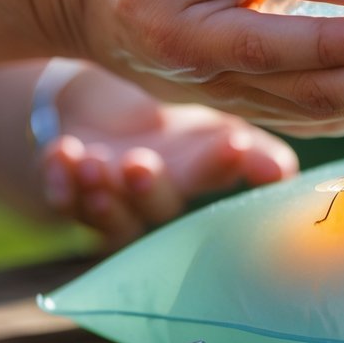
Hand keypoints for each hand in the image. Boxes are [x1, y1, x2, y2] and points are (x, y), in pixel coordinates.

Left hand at [37, 63, 297, 244]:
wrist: (104, 128)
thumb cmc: (174, 136)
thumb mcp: (214, 131)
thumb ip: (249, 152)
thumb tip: (284, 172)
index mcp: (199, 180)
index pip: (216, 179)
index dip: (223, 166)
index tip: (233, 143)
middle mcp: (157, 201)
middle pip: (157, 209)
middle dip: (149, 190)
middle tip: (141, 164)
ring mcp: (112, 204)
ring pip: (106, 214)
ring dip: (100, 192)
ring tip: (94, 163)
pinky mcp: (69, 197)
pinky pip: (61, 198)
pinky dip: (58, 178)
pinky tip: (61, 153)